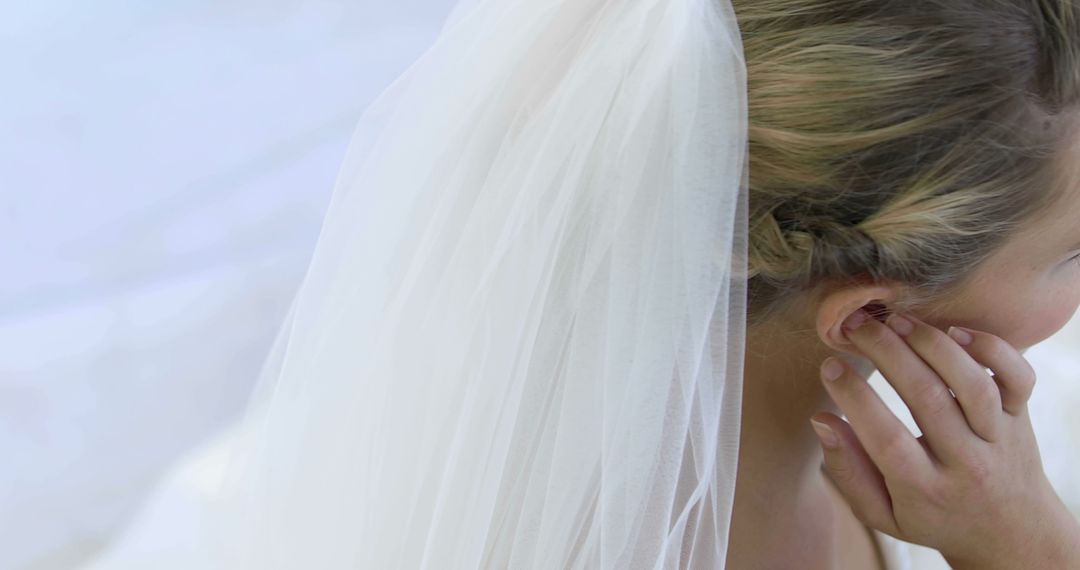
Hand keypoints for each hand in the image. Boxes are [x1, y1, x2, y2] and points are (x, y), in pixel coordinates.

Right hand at [808, 308, 1079, 568]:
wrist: (1011, 533)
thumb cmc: (933, 517)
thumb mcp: (882, 513)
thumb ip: (848, 469)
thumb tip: (823, 419)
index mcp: (926, 490)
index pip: (886, 437)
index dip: (854, 397)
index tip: (829, 365)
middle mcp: (968, 464)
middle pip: (927, 397)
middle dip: (885, 352)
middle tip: (854, 326)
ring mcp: (1000, 438)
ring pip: (971, 383)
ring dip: (929, 343)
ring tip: (894, 320)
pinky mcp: (1023, 417)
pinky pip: (1018, 377)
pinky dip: (992, 348)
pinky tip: (954, 331)